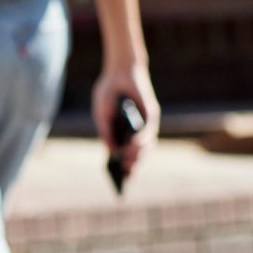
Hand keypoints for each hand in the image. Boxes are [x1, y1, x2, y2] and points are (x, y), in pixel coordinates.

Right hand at [90, 60, 159, 183]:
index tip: (121, 181)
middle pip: (137, 154)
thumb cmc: (109, 93)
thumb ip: (106, 133)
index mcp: (121, 134)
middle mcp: (134, 131)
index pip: (125, 156)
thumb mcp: (102, 115)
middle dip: (132, 165)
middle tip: (126, 175)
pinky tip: (134, 144)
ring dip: (138, 155)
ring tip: (129, 162)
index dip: (123, 168)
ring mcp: (143, 124)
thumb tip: (112, 153)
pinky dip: (141, 140)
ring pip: (146, 146)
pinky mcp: (151, 115)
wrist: (119, 71)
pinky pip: (149, 132)